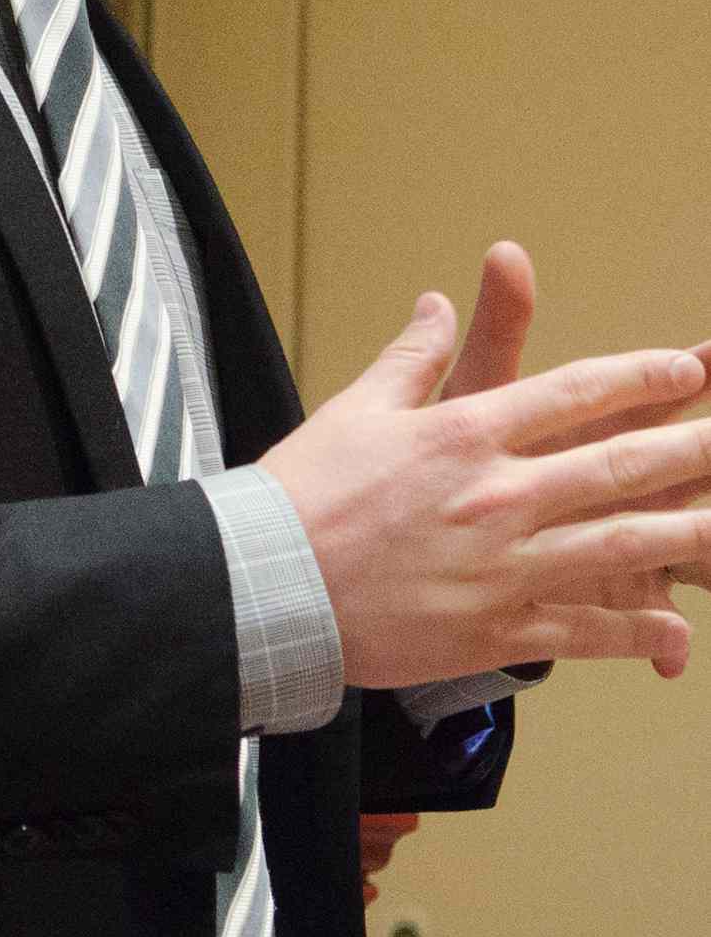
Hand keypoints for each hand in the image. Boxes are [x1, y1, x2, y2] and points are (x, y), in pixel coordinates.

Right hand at [259, 252, 710, 687]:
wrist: (268, 583)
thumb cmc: (303, 492)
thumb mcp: (357, 409)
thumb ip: (412, 356)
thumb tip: (437, 303)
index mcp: (464, 432)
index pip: (572, 393)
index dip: (638, 378)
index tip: (686, 369)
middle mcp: (496, 494)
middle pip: (615, 466)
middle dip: (689, 450)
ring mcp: (502, 566)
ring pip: (617, 546)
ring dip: (684, 534)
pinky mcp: (493, 628)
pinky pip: (582, 632)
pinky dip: (634, 634)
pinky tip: (676, 633)